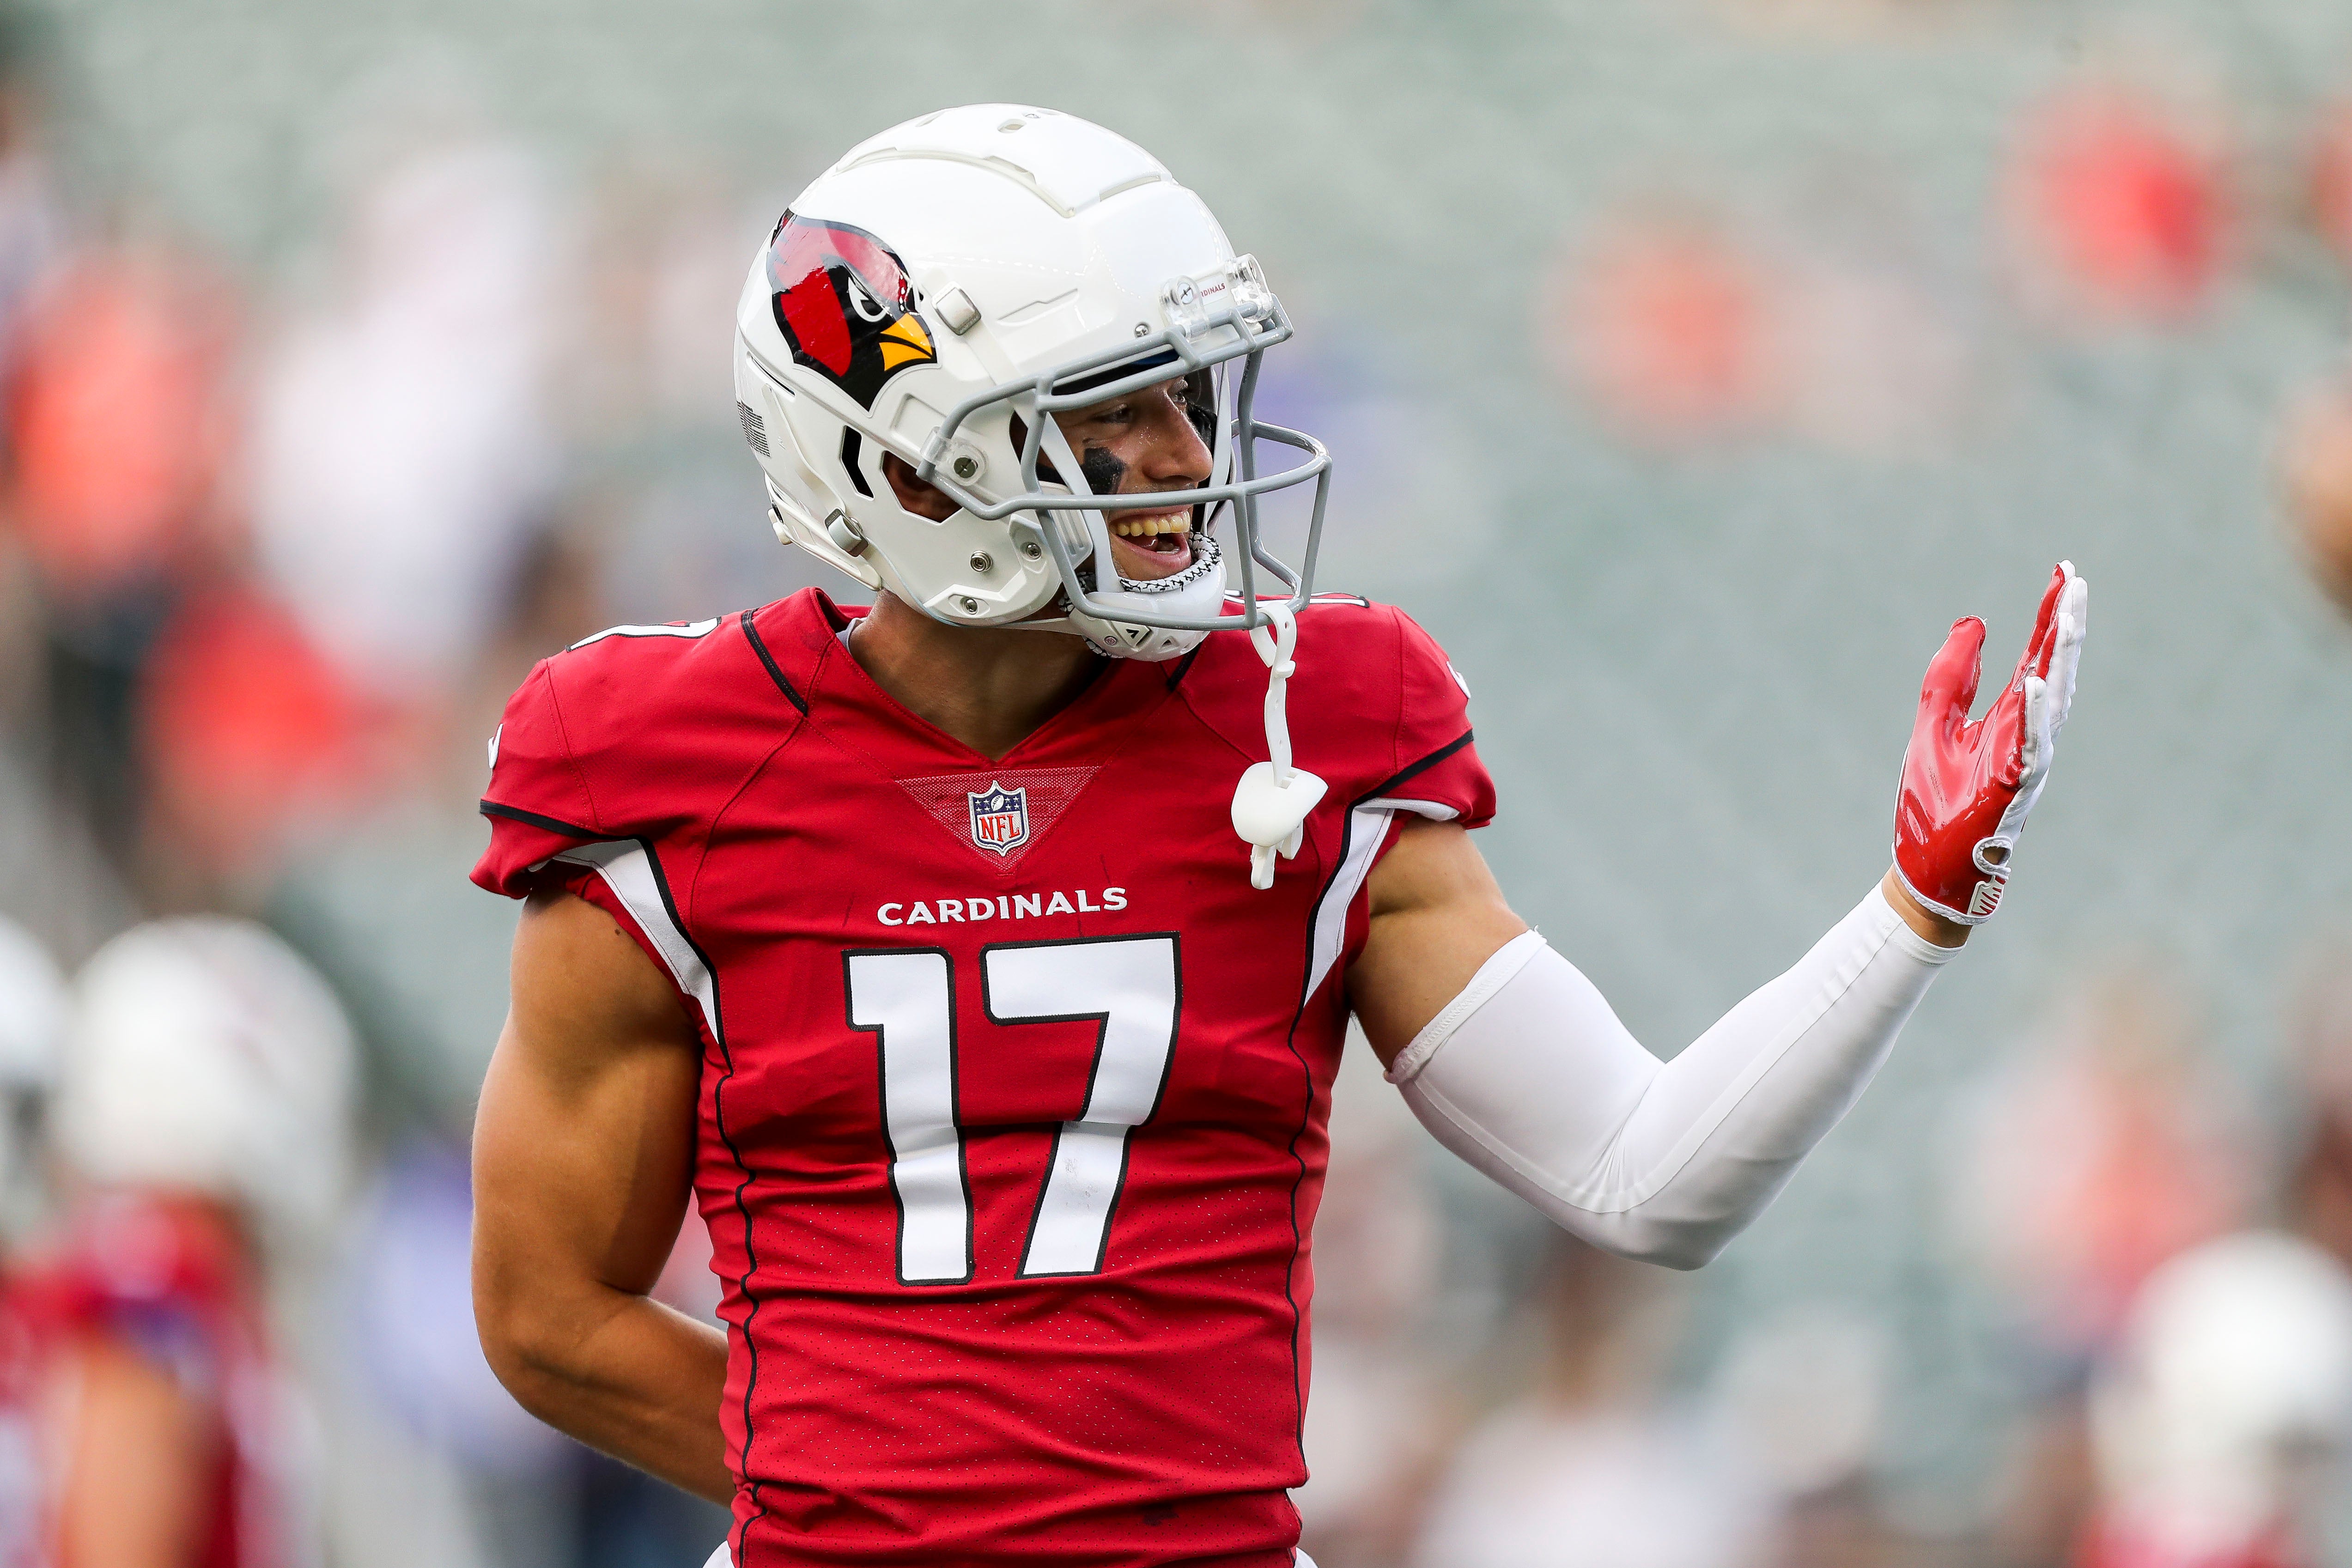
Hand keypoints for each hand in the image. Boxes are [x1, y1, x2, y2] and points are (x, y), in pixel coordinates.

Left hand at [1893, 562, 2086, 924]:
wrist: (1928, 866)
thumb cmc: (1937, 802)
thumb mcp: (1935, 723)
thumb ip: (1953, 675)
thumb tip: (1975, 622)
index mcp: (2010, 718)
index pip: (2036, 656)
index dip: (2049, 615)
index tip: (2064, 572)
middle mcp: (2025, 735)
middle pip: (2055, 669)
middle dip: (2065, 625)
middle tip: (2075, 580)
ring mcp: (2024, 761)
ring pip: (2054, 702)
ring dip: (2062, 658)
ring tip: (2067, 613)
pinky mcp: (2011, 789)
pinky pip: (2031, 747)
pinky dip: (2037, 715)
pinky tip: (2040, 680)